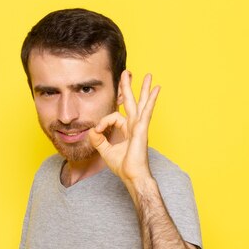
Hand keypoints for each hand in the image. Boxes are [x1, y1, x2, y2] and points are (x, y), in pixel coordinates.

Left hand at [88, 70, 160, 186]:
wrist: (132, 176)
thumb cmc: (123, 166)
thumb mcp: (105, 150)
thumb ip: (98, 139)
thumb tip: (92, 130)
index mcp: (127, 129)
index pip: (114, 116)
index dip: (103, 122)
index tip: (98, 131)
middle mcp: (134, 125)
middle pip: (131, 102)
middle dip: (128, 87)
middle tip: (128, 73)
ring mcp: (140, 126)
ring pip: (141, 103)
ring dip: (144, 89)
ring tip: (148, 76)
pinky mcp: (142, 129)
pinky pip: (146, 112)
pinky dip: (151, 100)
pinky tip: (156, 90)